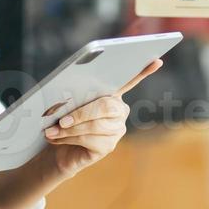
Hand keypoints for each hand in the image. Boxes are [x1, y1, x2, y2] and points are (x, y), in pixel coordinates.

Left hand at [42, 57, 163, 178]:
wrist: (57, 148)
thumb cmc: (62, 120)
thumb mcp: (65, 104)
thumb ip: (71, 97)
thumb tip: (64, 95)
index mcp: (112, 93)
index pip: (130, 80)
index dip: (144, 71)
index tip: (156, 60)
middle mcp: (120, 110)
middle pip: (106, 106)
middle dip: (81, 113)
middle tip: (61, 118)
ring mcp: (116, 129)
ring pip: (95, 125)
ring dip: (70, 128)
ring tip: (51, 130)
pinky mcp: (108, 146)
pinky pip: (89, 139)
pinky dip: (68, 138)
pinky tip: (56, 138)